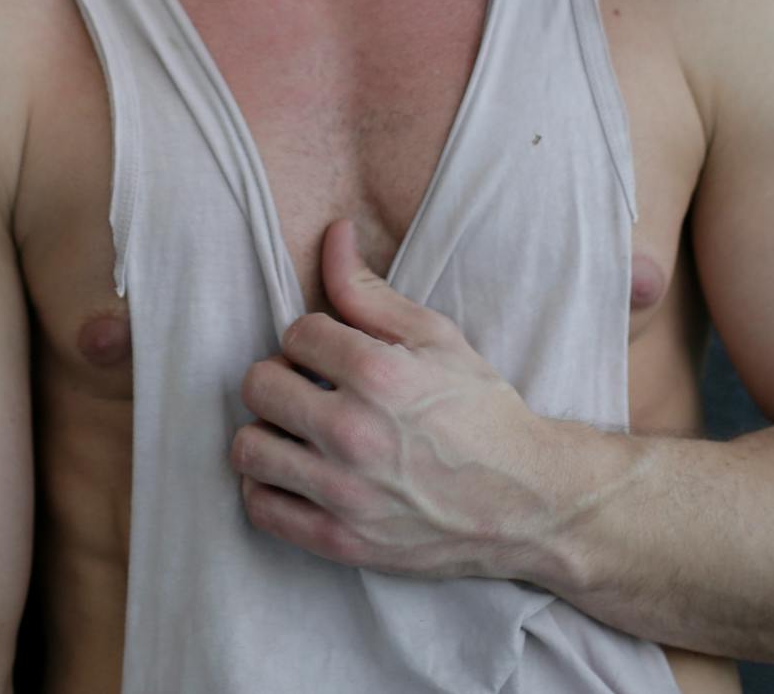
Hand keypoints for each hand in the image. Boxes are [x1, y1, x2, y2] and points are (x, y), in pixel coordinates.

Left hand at [228, 219, 562, 580]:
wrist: (524, 499)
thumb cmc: (480, 411)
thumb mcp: (436, 337)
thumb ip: (370, 291)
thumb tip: (333, 232)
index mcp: (380, 375)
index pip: (296, 333)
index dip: (313, 336)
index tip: (334, 354)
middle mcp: (354, 434)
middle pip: (259, 385)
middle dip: (281, 376)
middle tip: (309, 386)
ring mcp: (344, 493)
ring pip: (249, 447)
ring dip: (267, 430)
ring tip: (298, 429)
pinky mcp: (339, 540)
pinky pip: (261, 507)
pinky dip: (266, 485)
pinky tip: (295, 470)